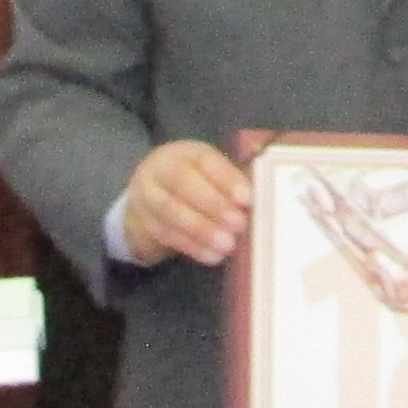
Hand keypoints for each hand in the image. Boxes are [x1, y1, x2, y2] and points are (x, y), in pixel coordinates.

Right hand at [119, 138, 253, 267]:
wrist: (151, 196)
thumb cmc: (195, 183)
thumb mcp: (211, 174)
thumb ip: (233, 182)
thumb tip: (264, 196)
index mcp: (185, 152)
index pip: (205, 160)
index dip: (226, 178)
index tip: (247, 198)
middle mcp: (161, 168)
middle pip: (183, 183)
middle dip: (213, 205)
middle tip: (239, 224)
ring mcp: (147, 194)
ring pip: (171, 210)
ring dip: (201, 229)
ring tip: (228, 245)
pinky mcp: (144, 221)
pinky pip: (167, 234)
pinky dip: (191, 247)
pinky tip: (212, 256)